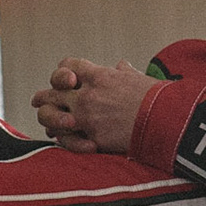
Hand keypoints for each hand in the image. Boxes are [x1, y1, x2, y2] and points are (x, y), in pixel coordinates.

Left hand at [30, 57, 160, 153]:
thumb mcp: (139, 78)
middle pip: (52, 91)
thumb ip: (124, 73)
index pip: (67, 65)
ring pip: (50, 115)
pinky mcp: (91, 137)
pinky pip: (65, 138)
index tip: (67, 80)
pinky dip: (63, 140)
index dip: (63, 72)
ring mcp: (86, 116)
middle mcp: (87, 94)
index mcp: (99, 75)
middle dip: (44, 97)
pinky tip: (63, 140)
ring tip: (48, 125)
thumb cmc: (158, 98)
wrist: (166, 120)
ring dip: (48, 120)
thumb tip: (121, 66)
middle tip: (38, 101)